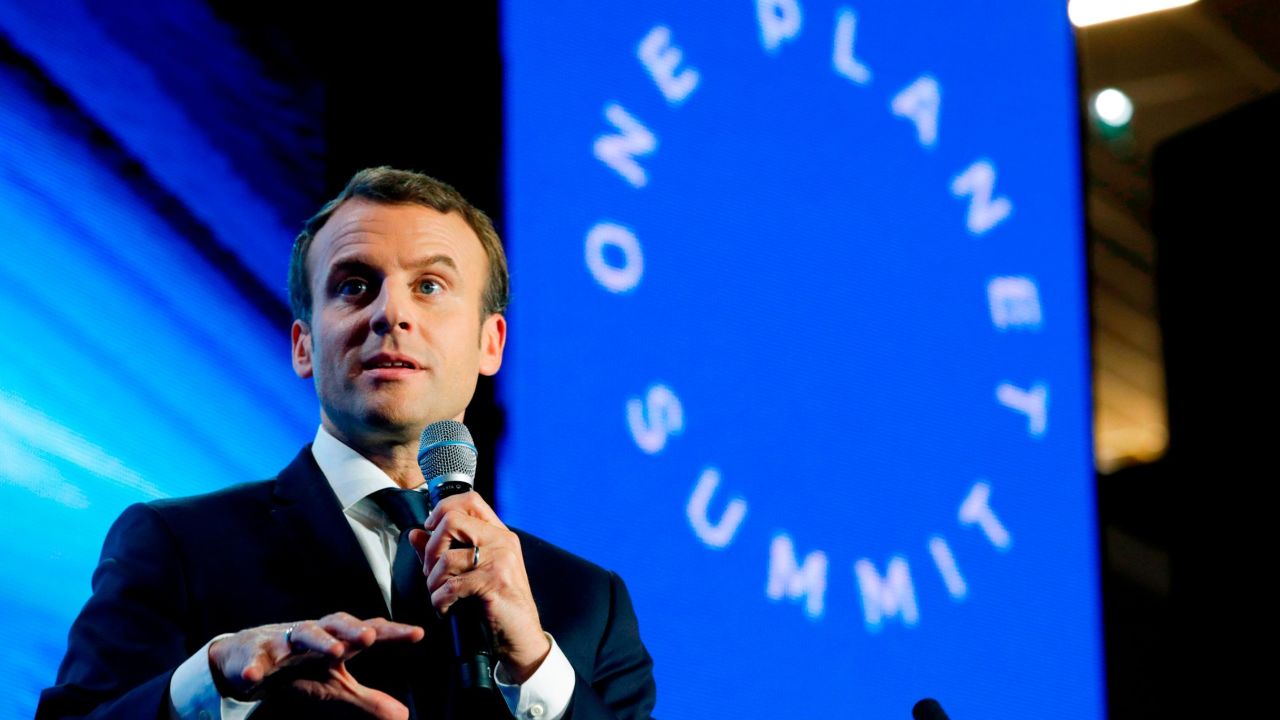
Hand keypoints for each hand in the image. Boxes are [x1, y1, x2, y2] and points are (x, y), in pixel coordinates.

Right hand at [207, 612, 423, 718]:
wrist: (246, 659)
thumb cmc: (298, 668)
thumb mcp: (335, 685)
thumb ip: (367, 699)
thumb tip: (403, 715)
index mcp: (336, 640)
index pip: (369, 631)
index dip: (393, 632)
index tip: (418, 633)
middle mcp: (314, 634)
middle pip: (337, 625)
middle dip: (354, 630)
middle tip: (370, 636)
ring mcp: (284, 642)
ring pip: (302, 635)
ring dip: (319, 641)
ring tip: (334, 651)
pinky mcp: (254, 655)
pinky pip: (255, 660)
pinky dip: (254, 667)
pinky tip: (254, 676)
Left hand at [410, 493, 550, 682]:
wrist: (520, 637)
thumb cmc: (496, 605)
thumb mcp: (469, 573)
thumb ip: (442, 552)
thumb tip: (415, 534)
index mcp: (498, 534)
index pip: (469, 500)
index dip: (442, 510)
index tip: (430, 530)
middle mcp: (501, 541)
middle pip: (451, 520)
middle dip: (431, 549)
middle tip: (432, 572)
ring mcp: (500, 560)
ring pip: (446, 557)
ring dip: (433, 582)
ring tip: (440, 596)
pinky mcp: (494, 582)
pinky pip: (451, 585)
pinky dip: (440, 601)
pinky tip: (446, 609)